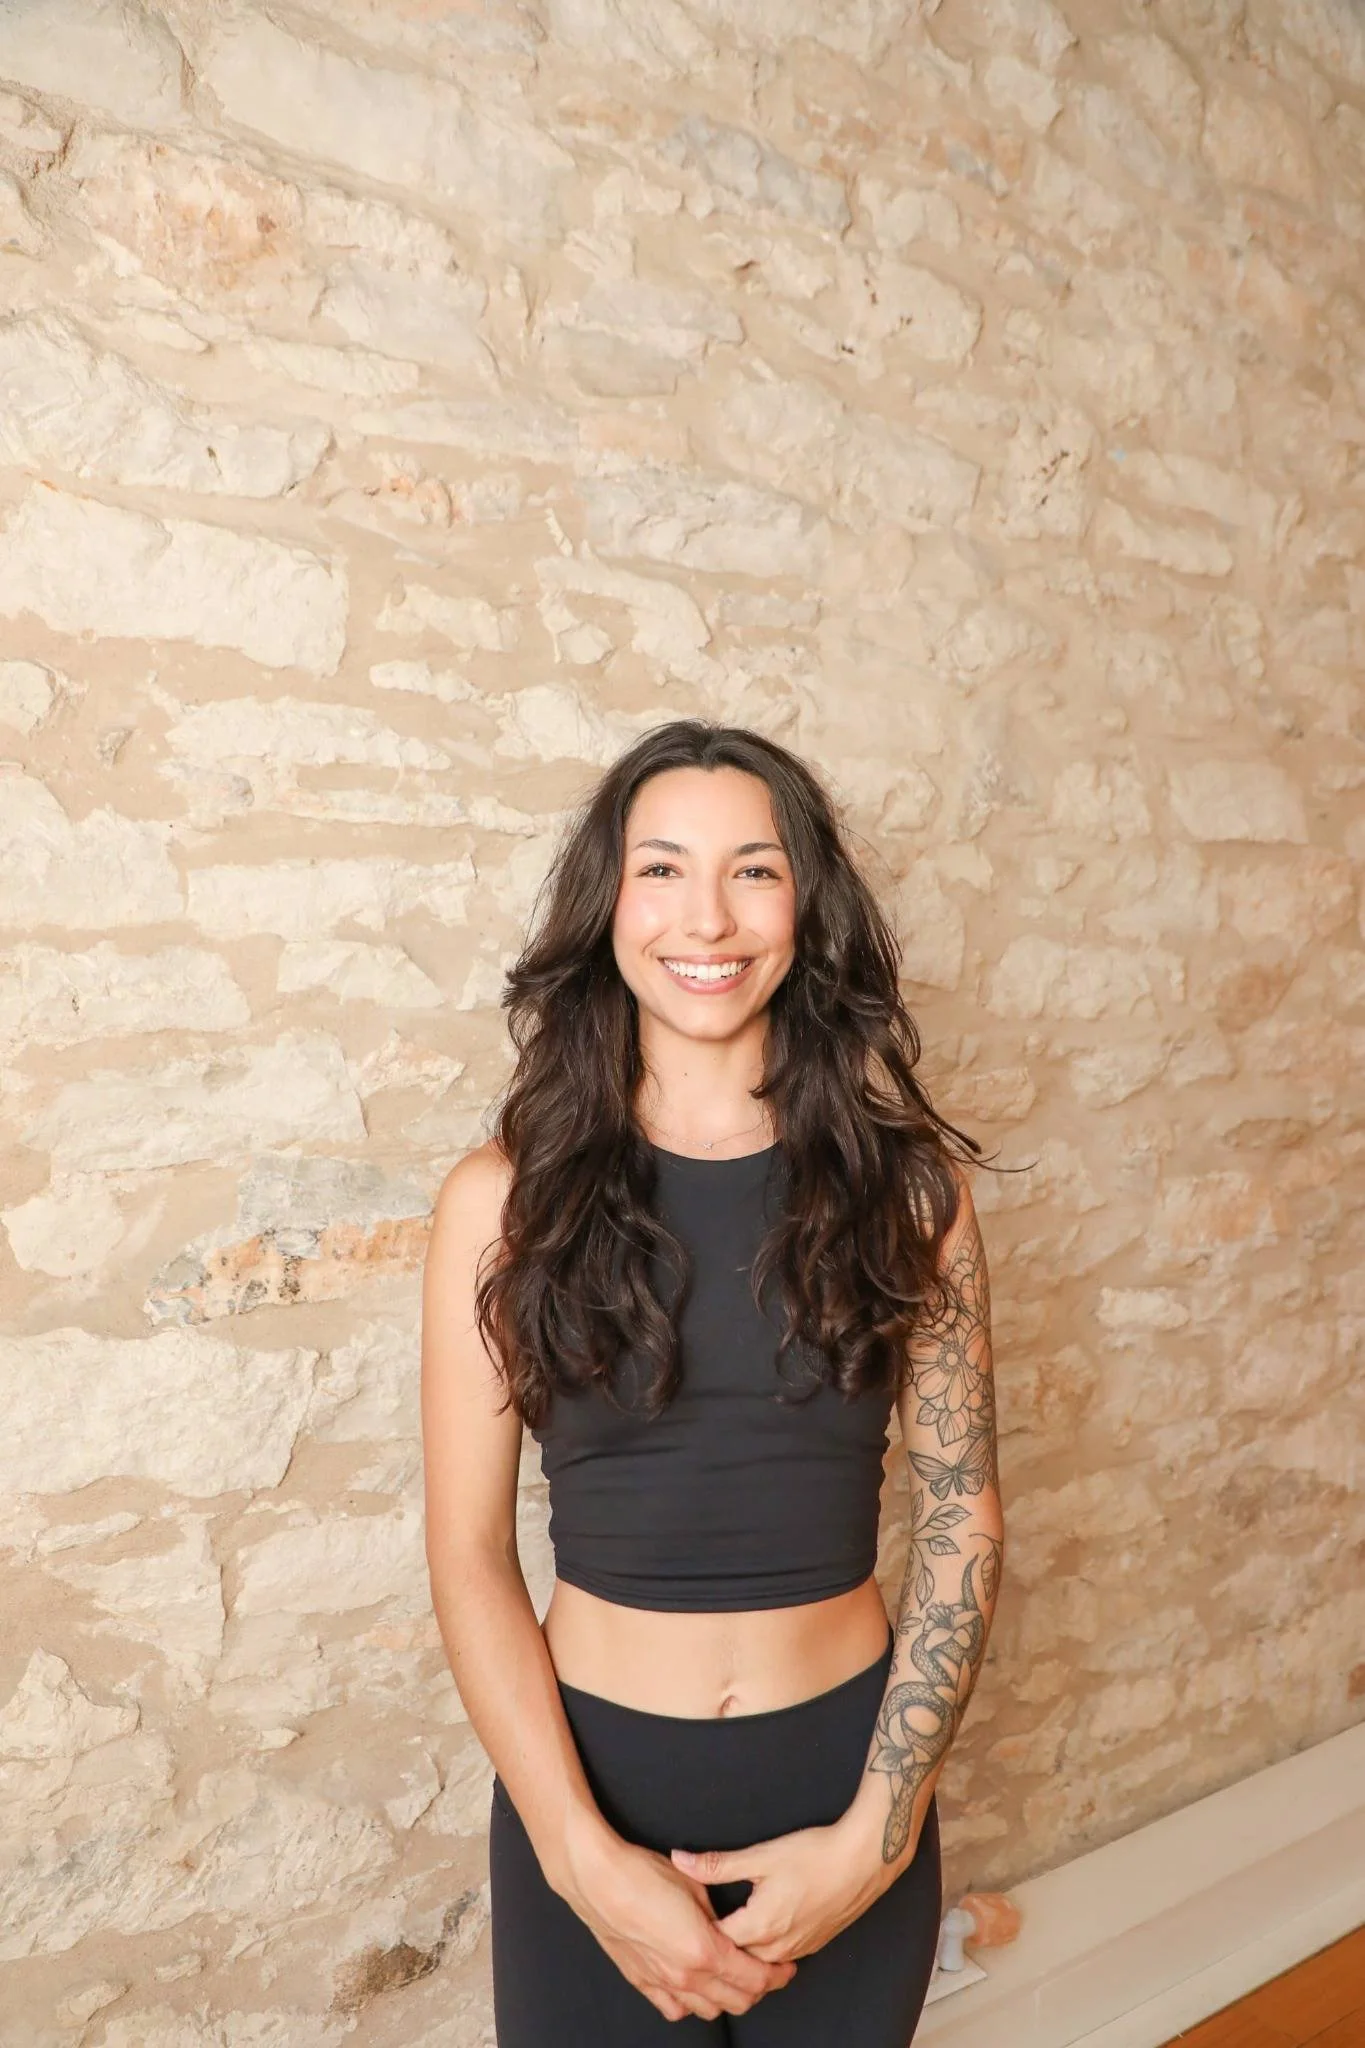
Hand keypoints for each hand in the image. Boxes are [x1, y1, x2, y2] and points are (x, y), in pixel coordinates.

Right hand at [567, 1833, 797, 2020]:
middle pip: (737, 2000)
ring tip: (733, 1977)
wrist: (597, 1880)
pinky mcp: (642, 1981)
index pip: (754, 1977)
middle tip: (767, 1972)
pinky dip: (692, 2003)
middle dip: (759, 1989)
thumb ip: (716, 1913)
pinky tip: (695, 1985)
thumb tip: (727, 1925)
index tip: (785, 1966)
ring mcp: (663, 1983)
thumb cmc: (644, 1874)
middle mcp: (687, 1975)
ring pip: (709, 2010)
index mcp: (705, 1949)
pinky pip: (675, 2009)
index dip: (775, 1974)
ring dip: (727, 1997)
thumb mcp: (693, 1885)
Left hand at [672, 1814, 903, 1964]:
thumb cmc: (812, 1854)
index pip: (716, 1943)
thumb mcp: (761, 1856)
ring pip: (759, 1962)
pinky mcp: (813, 1945)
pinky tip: (760, 1929)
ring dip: (743, 1950)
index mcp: (760, 1927)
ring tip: (726, 1929)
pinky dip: (764, 1950)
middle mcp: (778, 1948)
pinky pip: (780, 1957)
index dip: (699, 1930)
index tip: (687, 1915)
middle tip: (700, 1924)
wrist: (862, 1860)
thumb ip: (717, 1864)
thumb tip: (680, 1860)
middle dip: (718, 1945)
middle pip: (736, 1958)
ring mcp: (798, 1950)